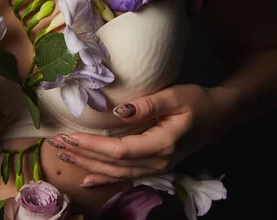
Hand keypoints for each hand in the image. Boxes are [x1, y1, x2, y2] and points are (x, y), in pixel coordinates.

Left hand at [48, 84, 222, 185]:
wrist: (220, 115)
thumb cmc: (199, 102)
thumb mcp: (176, 96)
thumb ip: (148, 105)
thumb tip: (119, 112)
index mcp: (161, 145)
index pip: (118, 150)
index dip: (91, 146)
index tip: (68, 137)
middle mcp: (157, 162)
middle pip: (112, 165)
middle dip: (81, 155)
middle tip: (56, 144)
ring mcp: (155, 167)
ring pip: (115, 173)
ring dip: (87, 166)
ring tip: (63, 156)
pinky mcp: (153, 165)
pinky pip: (124, 176)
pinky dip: (103, 179)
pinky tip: (86, 179)